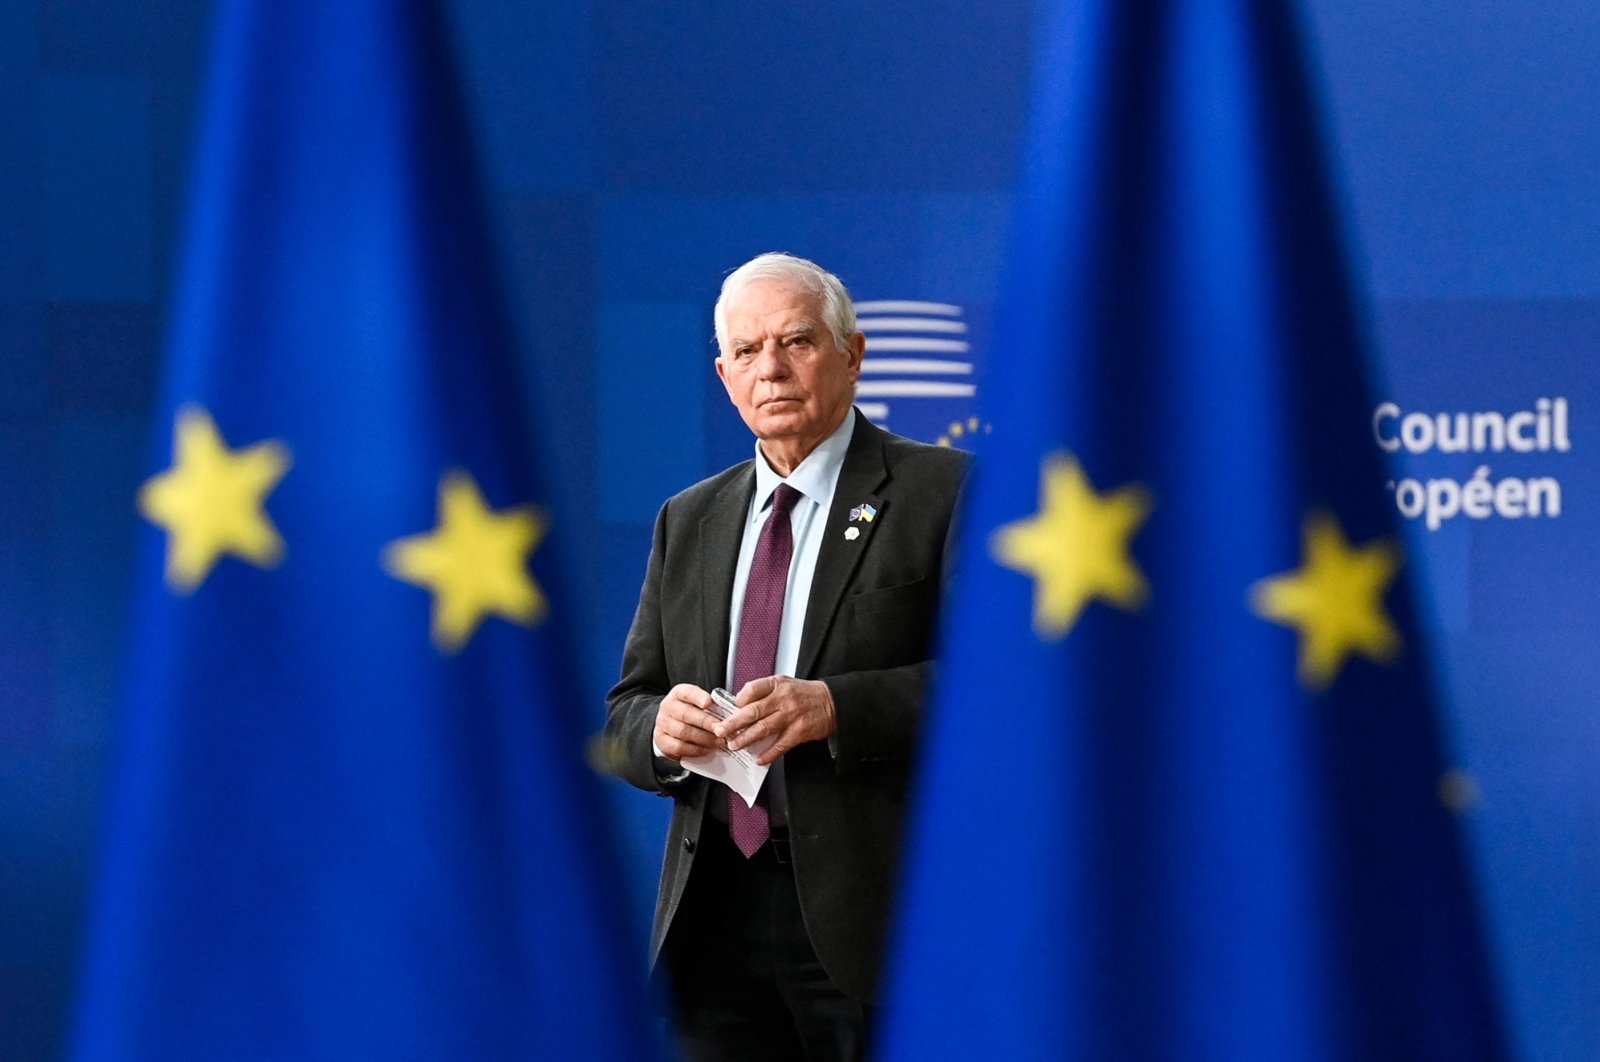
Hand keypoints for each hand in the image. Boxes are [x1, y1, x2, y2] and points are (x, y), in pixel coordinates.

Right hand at [652, 684, 723, 761]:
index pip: (687, 692)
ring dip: (703, 738)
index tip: (709, 703)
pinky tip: (706, 750)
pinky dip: (694, 750)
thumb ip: (711, 706)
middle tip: (721, 729)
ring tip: (718, 742)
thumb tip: (731, 715)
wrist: (670, 724)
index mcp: (678, 694)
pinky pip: (678, 747)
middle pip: (686, 714)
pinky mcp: (661, 741)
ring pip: (683, 732)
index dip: (698, 697)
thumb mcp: (698, 703)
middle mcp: (668, 707)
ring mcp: (662, 724)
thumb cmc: (691, 712)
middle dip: (706, 722)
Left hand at [715, 675, 836, 765]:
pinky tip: (758, 759)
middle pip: (752, 711)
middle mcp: (782, 699)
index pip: (751, 690)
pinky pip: (779, 745)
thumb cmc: (804, 694)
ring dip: (745, 739)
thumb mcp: (784, 684)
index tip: (730, 709)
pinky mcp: (799, 732)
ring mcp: (791, 716)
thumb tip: (740, 707)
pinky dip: (768, 754)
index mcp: (776, 684)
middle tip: (719, 731)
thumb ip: (764, 692)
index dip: (738, 701)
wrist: (832, 702)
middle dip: (733, 723)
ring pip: (763, 729)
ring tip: (733, 745)